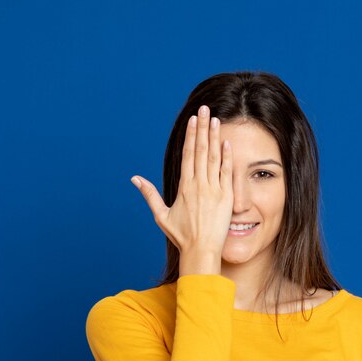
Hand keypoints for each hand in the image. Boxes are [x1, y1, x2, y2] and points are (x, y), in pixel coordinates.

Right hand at [130, 104, 232, 255]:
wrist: (201, 251)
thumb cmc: (181, 236)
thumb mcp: (161, 215)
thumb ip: (149, 194)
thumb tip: (134, 178)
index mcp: (184, 187)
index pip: (188, 154)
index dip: (191, 136)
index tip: (193, 121)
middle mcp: (199, 185)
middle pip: (201, 150)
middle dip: (203, 128)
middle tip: (204, 109)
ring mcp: (214, 190)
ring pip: (214, 158)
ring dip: (215, 137)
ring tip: (216, 119)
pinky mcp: (226, 198)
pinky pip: (227, 173)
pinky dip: (227, 157)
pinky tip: (227, 143)